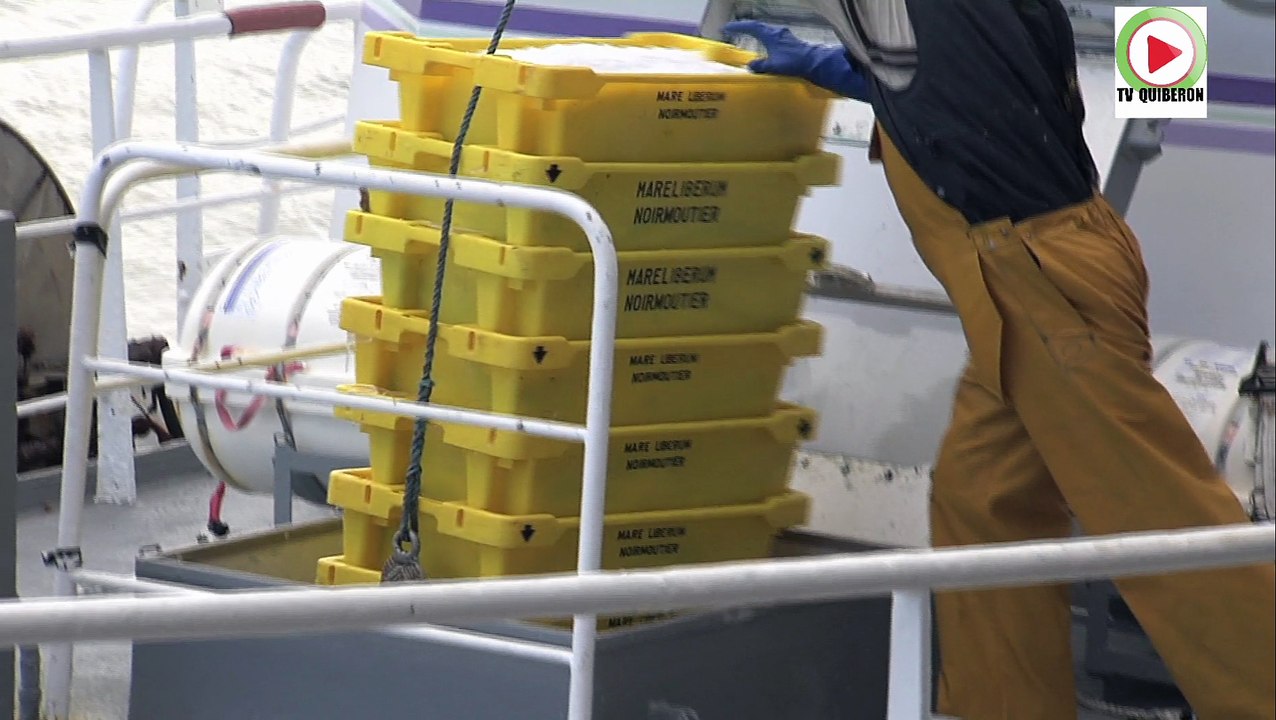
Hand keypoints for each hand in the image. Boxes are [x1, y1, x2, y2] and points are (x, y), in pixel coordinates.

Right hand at [722, 20, 869, 101]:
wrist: (815, 63)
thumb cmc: (793, 63)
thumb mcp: (773, 66)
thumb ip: (760, 66)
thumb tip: (751, 66)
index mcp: (770, 35)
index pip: (751, 27)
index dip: (738, 27)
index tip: (726, 28)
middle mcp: (777, 32)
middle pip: (759, 27)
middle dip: (746, 28)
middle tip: (736, 30)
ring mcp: (785, 36)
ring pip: (767, 32)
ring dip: (757, 34)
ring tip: (750, 38)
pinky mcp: (791, 42)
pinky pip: (774, 38)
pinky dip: (766, 40)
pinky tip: (767, 48)